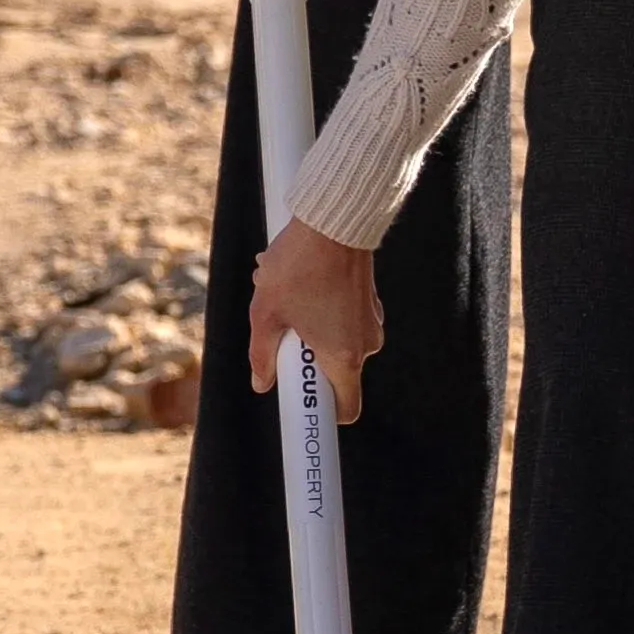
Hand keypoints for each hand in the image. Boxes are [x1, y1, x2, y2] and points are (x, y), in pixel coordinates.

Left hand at [245, 217, 384, 420]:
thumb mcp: (266, 314)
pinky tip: (303, 287)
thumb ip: (262, 356)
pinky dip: (324, 315)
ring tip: (288, 302)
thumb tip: (261, 382)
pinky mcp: (370, 301)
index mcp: (344, 357)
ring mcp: (371, 321)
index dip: (321, 414)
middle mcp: (366, 344)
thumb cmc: (297, 267)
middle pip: (334, 375)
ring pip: (337, 345)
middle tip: (284, 337)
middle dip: (306, 363)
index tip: (301, 407)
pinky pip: (344, 322)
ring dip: (313, 334)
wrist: (334, 219)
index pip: (345, 410)